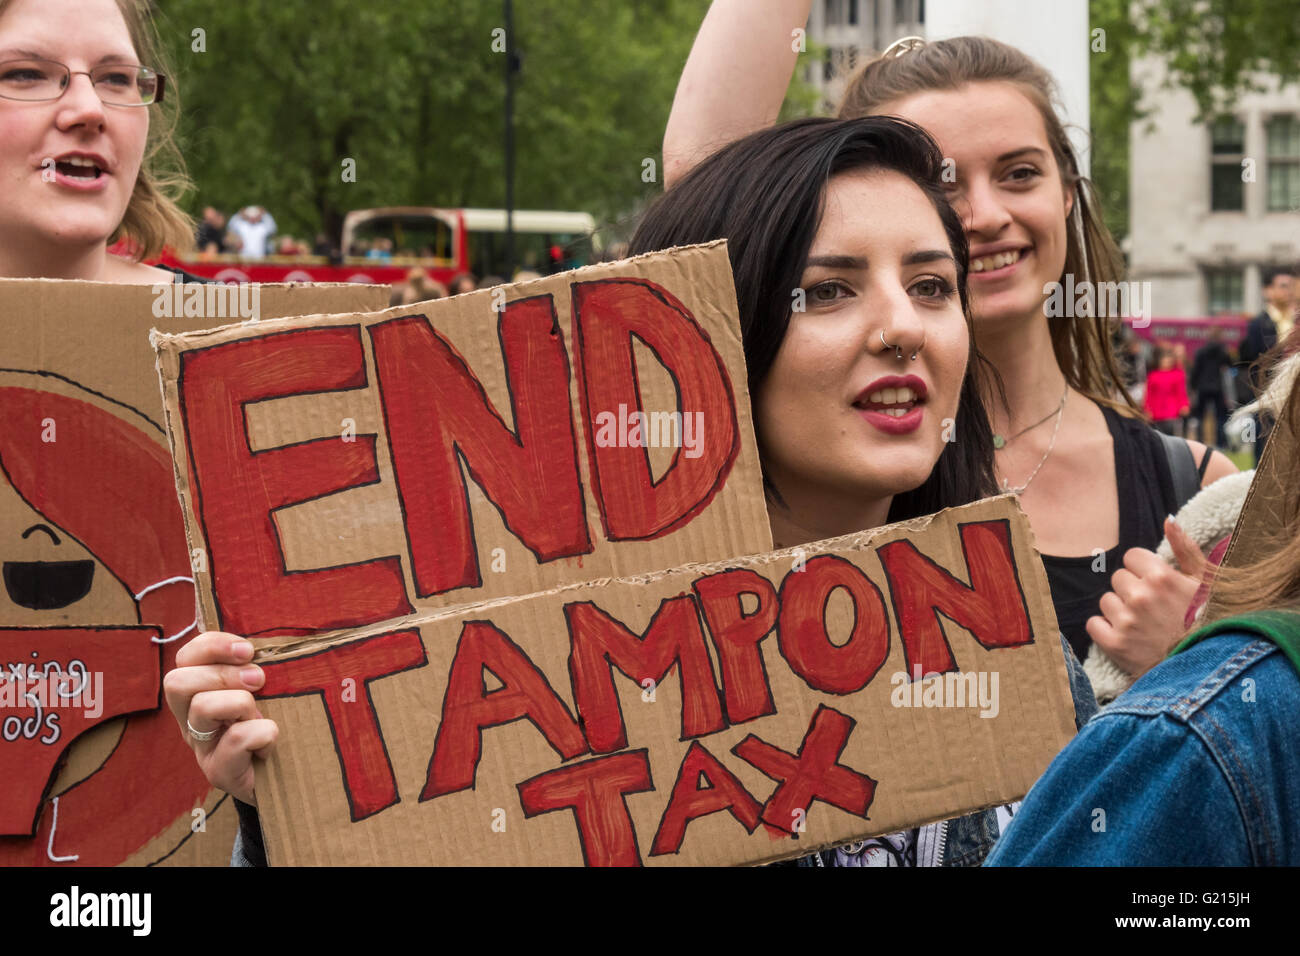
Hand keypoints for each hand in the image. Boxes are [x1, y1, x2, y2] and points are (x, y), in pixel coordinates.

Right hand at [162, 631, 278, 804]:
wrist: (287, 782)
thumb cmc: (276, 725)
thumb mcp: (266, 691)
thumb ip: (255, 668)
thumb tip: (269, 642)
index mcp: (199, 693)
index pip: (186, 657)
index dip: (213, 645)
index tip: (248, 649)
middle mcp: (191, 720)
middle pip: (177, 681)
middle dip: (222, 673)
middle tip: (258, 680)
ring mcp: (202, 747)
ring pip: (201, 707)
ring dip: (240, 702)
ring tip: (262, 713)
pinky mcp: (219, 771)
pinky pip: (236, 739)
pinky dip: (263, 733)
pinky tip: (271, 742)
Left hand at [1085, 518, 1205, 676]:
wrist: (1209, 667)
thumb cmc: (1210, 620)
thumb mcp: (1205, 582)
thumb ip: (1184, 548)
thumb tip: (1168, 520)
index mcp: (1162, 576)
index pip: (1131, 556)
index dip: (1142, 569)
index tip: (1155, 583)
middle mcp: (1141, 596)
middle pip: (1118, 578)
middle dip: (1132, 590)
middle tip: (1153, 608)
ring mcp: (1127, 621)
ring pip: (1106, 600)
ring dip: (1119, 610)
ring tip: (1143, 624)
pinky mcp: (1116, 645)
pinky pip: (1094, 624)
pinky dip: (1105, 630)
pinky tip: (1126, 636)